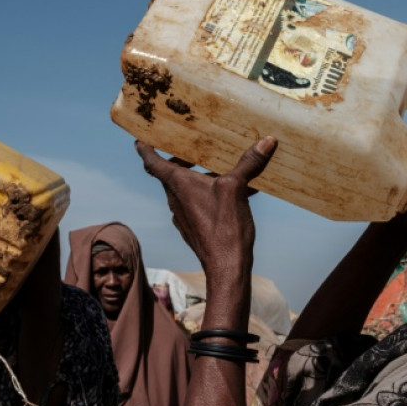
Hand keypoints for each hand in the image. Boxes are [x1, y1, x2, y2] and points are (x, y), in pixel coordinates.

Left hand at [136, 137, 276, 283]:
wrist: (226, 266)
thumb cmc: (225, 227)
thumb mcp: (237, 189)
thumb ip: (248, 164)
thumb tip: (267, 141)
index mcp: (178, 184)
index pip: (152, 161)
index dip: (145, 147)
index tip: (140, 139)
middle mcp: (176, 198)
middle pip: (171, 173)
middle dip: (181, 158)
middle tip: (194, 147)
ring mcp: (183, 215)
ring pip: (186, 188)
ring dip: (199, 175)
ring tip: (222, 167)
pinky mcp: (194, 226)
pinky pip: (198, 202)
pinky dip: (210, 192)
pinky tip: (235, 192)